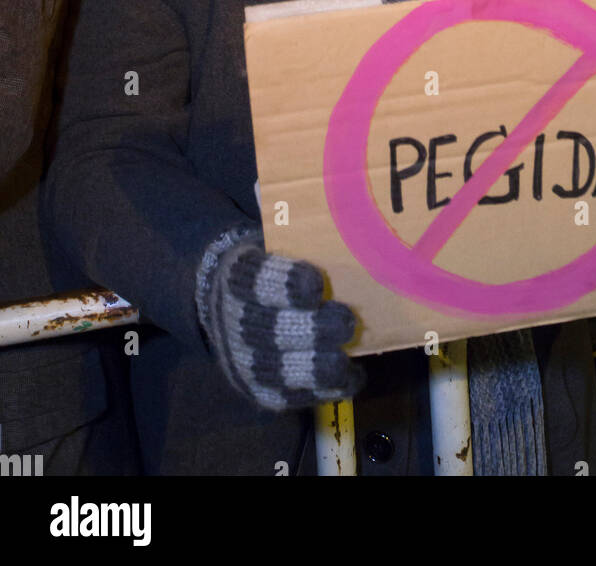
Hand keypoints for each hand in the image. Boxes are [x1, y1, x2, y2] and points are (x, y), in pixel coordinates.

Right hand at [196, 229, 363, 410]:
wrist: (224, 306)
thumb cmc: (268, 271)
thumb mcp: (273, 244)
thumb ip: (302, 240)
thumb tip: (345, 220)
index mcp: (240, 277)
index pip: (260, 280)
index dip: (286, 284)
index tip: (316, 284)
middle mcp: (235, 321)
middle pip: (273, 330)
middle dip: (313, 330)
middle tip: (346, 322)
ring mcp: (244, 360)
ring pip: (281, 369)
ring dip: (318, 367)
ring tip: (346, 360)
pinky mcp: (259, 389)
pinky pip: (291, 396)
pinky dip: (324, 390)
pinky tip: (350, 378)